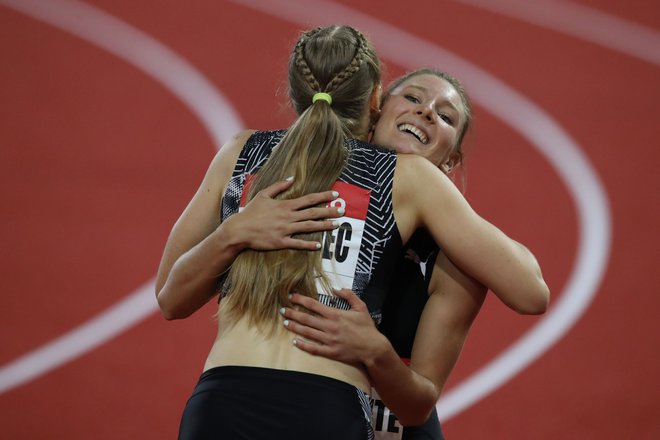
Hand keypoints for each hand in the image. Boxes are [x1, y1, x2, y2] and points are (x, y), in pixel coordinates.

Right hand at [226, 178, 343, 250]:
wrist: (239, 229)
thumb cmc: (251, 212)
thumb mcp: (263, 194)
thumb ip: (278, 186)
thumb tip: (291, 179)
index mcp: (285, 205)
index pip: (308, 199)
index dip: (323, 197)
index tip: (335, 195)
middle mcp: (288, 217)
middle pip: (312, 213)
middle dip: (329, 211)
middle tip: (343, 210)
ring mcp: (285, 230)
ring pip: (308, 227)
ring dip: (323, 226)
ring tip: (336, 225)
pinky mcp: (280, 242)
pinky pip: (297, 244)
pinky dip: (308, 245)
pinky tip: (318, 246)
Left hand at [280, 289, 386, 364]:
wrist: (373, 348)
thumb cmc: (367, 328)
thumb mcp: (361, 307)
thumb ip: (348, 295)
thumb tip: (335, 289)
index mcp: (335, 314)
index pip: (313, 305)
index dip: (300, 300)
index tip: (292, 297)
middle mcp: (329, 327)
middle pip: (306, 318)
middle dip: (292, 313)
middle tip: (282, 310)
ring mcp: (329, 340)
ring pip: (307, 332)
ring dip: (295, 327)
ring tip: (285, 323)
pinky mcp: (330, 352)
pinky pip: (313, 348)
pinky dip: (303, 345)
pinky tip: (295, 341)